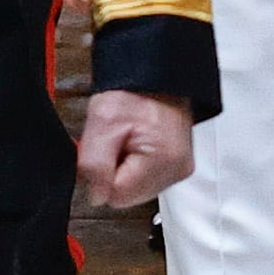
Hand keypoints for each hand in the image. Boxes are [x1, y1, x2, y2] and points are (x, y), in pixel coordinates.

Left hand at [77, 86, 195, 210]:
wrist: (154, 77)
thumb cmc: (134, 91)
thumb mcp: (102, 121)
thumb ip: (94, 165)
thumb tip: (96, 196)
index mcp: (163, 161)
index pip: (117, 196)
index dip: (102, 176)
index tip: (107, 150)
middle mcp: (177, 170)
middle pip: (128, 197)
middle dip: (114, 174)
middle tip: (118, 143)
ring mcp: (180, 169)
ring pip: (136, 191)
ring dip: (125, 172)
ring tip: (129, 142)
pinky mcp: (177, 167)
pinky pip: (146, 181)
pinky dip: (136, 168)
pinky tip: (137, 146)